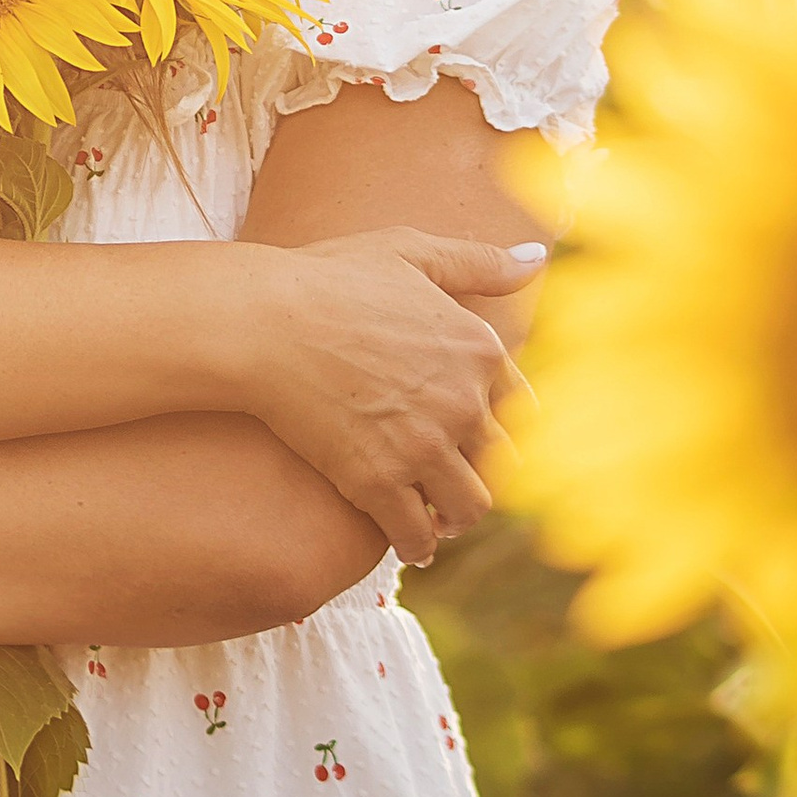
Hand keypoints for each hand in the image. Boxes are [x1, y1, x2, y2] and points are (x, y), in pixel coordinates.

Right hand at [244, 227, 542, 562]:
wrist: (262, 322)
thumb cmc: (328, 278)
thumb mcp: (409, 251)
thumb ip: (477, 263)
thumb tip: (534, 259)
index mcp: (479, 349)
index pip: (520, 407)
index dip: (498, 424)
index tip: (475, 435)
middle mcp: (464, 402)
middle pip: (501, 462)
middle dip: (481, 474)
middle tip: (456, 482)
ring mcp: (424, 447)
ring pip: (470, 507)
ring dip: (457, 517)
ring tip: (439, 519)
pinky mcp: (378, 482)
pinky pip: (417, 535)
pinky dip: (417, 545)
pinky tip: (409, 544)